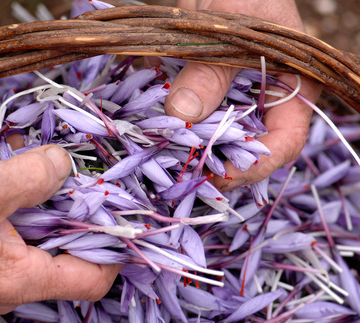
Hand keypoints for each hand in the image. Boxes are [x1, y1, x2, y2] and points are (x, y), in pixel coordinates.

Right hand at [0, 145, 119, 313]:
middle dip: (86, 227)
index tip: (121, 217)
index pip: (92, 281)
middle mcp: (15, 290)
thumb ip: (33, 175)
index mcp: (21, 280)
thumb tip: (65, 164)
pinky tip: (27, 192)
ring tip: (58, 183)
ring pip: (49, 252)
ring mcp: (0, 281)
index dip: (114, 251)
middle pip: (74, 264)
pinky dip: (35, 219)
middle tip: (90, 190)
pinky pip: (26, 246)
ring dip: (58, 218)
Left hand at [168, 0, 321, 190]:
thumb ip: (212, 70)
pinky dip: (169, 120)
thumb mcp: (232, 27)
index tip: (219, 175)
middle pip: (245, 147)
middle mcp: (262, 99)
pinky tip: (150, 123)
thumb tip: (182, 115)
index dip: (256, 165)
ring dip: (186, 145)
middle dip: (215, 161)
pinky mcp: (202, 90)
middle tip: (182, 170)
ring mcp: (231, 97)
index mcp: (292, 87)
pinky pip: (187, 114)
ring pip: (212, 135)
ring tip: (161, 152)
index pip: (284, 141)